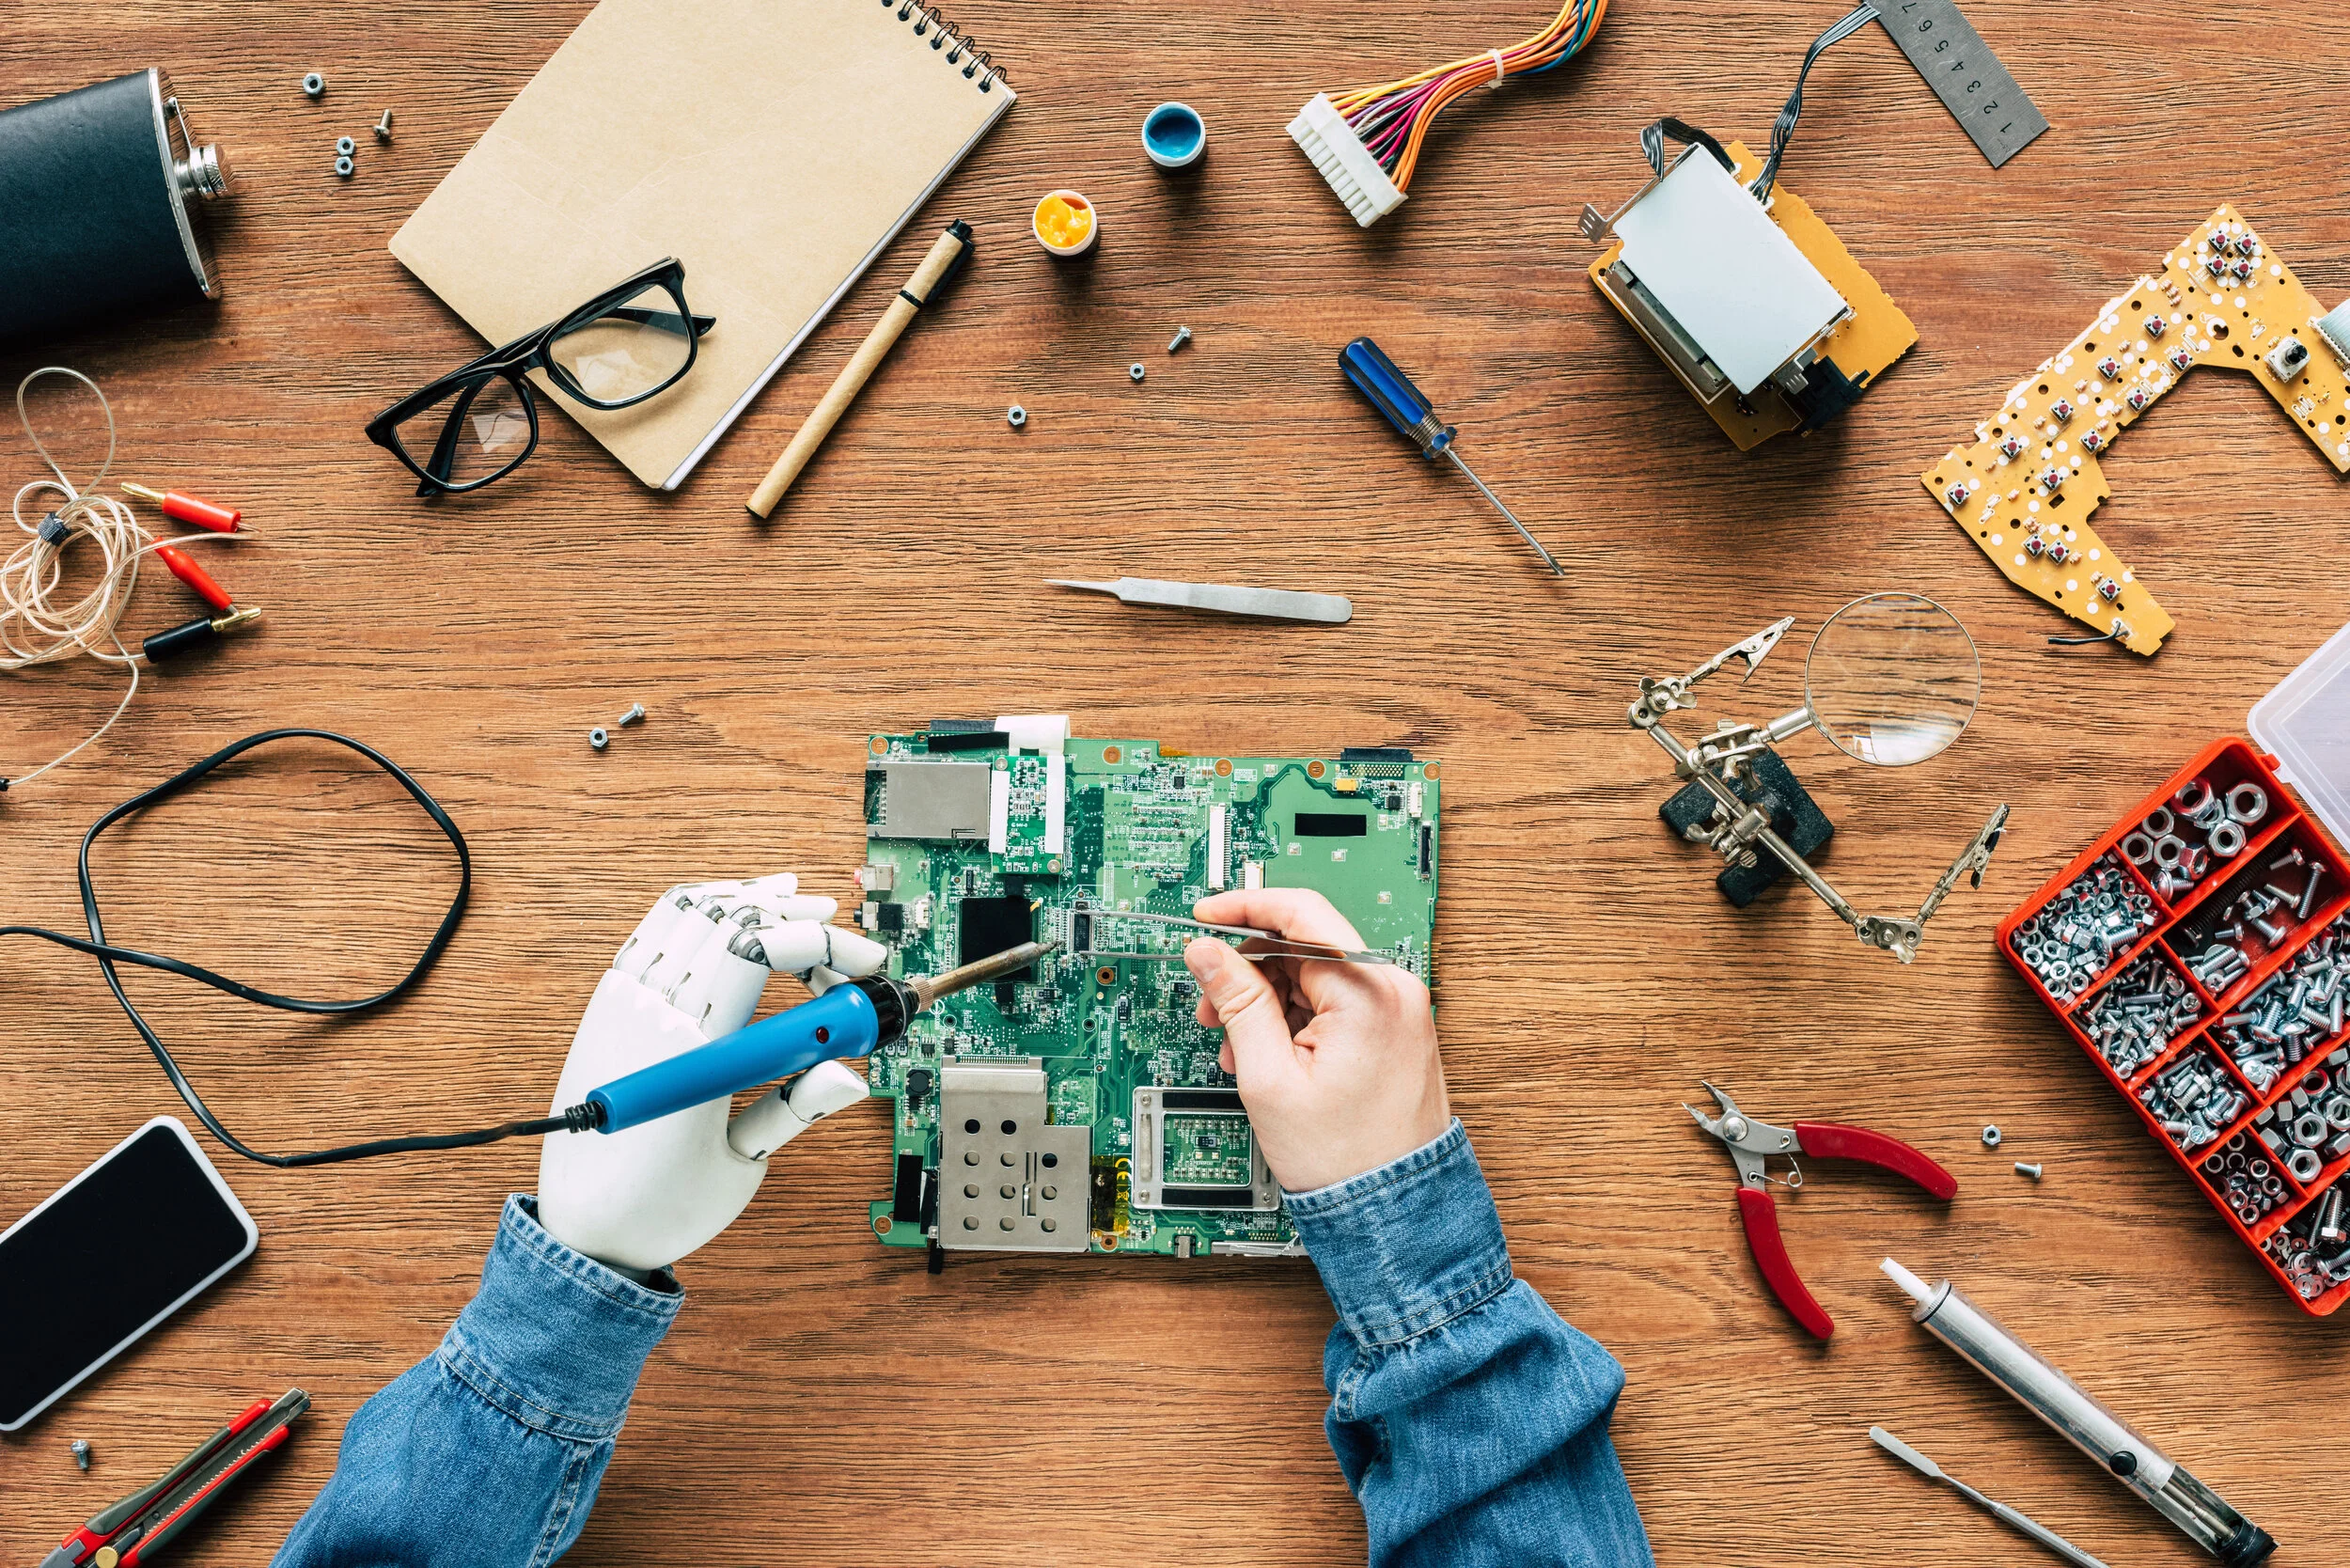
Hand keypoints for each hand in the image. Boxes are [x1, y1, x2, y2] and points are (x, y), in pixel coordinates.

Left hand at [538, 874, 888, 1273]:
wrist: (579, 1232)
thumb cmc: (657, 1207)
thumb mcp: (743, 1163)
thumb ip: (798, 1105)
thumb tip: (851, 1070)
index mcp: (689, 1053)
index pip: (758, 950)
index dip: (822, 944)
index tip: (863, 966)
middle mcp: (649, 1015)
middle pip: (731, 919)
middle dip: (798, 918)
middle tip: (841, 944)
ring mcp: (622, 1004)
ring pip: (689, 909)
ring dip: (749, 899)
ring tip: (795, 903)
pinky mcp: (607, 1005)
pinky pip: (654, 929)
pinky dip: (700, 908)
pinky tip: (732, 912)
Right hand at [1181, 888, 1447, 1193]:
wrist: (1391, 1207)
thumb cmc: (1343, 1157)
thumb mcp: (1269, 1076)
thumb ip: (1236, 1001)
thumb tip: (1206, 952)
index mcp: (1369, 991)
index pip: (1300, 914)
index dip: (1243, 909)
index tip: (1204, 915)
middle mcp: (1394, 988)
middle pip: (1304, 944)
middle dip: (1249, 971)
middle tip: (1211, 1006)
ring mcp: (1399, 1007)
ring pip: (1315, 974)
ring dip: (1268, 1000)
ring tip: (1240, 1049)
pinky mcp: (1395, 1026)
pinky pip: (1334, 1000)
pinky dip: (1295, 1017)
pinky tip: (1270, 1054)